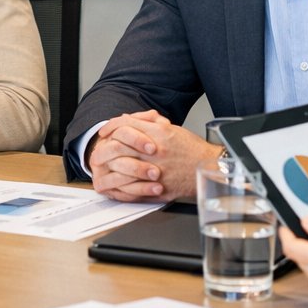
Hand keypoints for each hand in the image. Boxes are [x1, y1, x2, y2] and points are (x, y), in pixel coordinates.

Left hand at [88, 111, 220, 201]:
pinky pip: (132, 188)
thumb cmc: (192, 150)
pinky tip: (115, 185)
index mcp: (159, 133)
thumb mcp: (171, 129)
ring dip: (109, 168)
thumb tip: (128, 119)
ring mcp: (156, 169)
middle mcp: (155, 150)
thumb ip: (149, 124)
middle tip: (97, 151)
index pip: (126, 125)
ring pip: (122, 167)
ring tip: (102, 169)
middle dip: (104, 148)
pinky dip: (120, 187)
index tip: (104, 132)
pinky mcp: (158, 187)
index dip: (111, 127)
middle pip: (119, 145)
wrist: (211, 168)